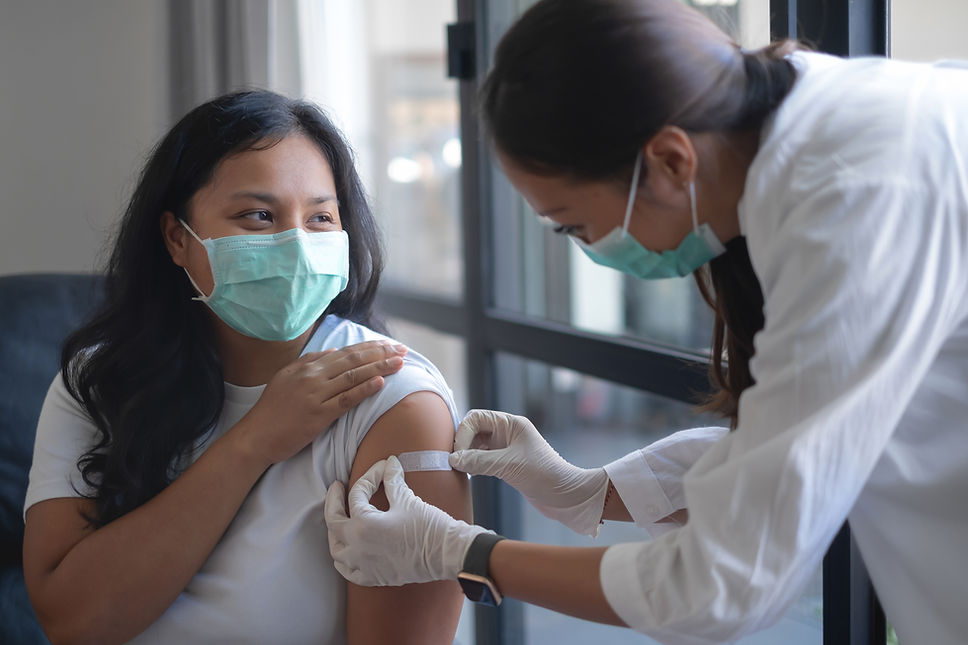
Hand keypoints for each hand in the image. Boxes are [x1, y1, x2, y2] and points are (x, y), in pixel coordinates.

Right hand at [235, 341, 406, 468]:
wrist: (256, 436)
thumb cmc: (273, 409)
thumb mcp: (287, 377)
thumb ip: (311, 362)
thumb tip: (336, 351)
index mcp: (307, 366)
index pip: (346, 352)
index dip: (371, 347)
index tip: (390, 345)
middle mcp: (312, 377)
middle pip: (354, 361)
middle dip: (381, 354)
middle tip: (403, 350)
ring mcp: (315, 396)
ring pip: (353, 377)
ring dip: (379, 368)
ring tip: (399, 364)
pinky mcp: (317, 416)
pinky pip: (345, 400)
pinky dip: (364, 390)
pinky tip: (380, 383)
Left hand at [324, 456, 487, 585]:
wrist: (446, 554)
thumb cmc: (428, 527)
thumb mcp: (407, 500)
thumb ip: (392, 480)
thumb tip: (389, 463)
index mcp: (364, 525)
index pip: (358, 494)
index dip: (370, 476)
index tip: (383, 468)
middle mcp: (358, 547)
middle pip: (334, 522)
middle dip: (333, 501)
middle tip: (337, 488)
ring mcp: (364, 565)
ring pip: (336, 549)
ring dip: (335, 532)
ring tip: (340, 519)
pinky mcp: (374, 577)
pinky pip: (348, 571)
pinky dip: (344, 560)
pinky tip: (347, 551)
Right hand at [449, 409, 609, 535]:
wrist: (566, 497)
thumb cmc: (544, 475)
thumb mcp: (509, 466)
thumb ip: (479, 461)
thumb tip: (453, 459)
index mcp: (511, 424)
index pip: (476, 418)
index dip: (463, 434)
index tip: (458, 455)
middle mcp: (507, 433)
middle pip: (474, 430)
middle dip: (462, 444)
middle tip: (455, 462)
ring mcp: (506, 448)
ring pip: (476, 445)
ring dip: (466, 455)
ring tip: (460, 470)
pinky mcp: (506, 464)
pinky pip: (482, 459)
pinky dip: (473, 464)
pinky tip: (469, 474)